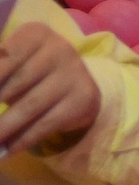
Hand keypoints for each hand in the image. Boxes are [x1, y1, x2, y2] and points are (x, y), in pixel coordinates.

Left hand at [0, 23, 102, 158]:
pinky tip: (6, 150)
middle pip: (15, 83)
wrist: (78, 84)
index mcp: (36, 34)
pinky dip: (22, 140)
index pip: (5, 57)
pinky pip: (46, 124)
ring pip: (29, 107)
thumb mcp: (12, 63)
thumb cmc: (32, 71)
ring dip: (3, 129)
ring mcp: (75, 74)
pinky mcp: (83, 99)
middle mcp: (60, 49)